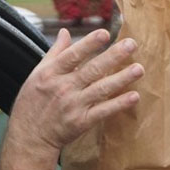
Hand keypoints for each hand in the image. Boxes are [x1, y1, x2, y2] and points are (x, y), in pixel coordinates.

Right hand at [8, 27, 143, 154]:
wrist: (29, 137)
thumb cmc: (33, 103)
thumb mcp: (38, 74)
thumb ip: (54, 53)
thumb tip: (64, 32)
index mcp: (51, 73)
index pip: (72, 55)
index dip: (88, 44)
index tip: (104, 33)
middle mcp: (63, 88)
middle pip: (91, 70)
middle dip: (112, 56)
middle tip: (131, 44)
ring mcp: (73, 105)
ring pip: (100, 89)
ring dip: (121, 79)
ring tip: (139, 69)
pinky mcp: (81, 122)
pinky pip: (103, 111)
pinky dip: (118, 104)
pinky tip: (134, 96)